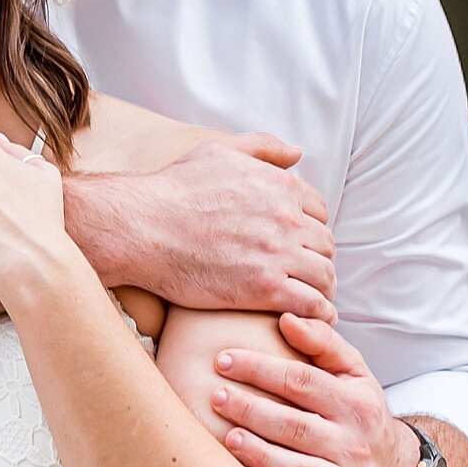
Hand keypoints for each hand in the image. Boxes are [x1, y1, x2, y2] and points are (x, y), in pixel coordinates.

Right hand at [136, 137, 336, 320]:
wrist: (142, 226)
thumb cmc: (174, 188)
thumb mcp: (218, 151)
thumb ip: (262, 148)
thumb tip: (297, 153)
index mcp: (279, 185)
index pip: (319, 212)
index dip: (310, 228)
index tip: (297, 244)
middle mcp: (286, 218)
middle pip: (325, 245)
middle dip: (316, 259)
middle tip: (301, 274)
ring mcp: (277, 254)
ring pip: (324, 276)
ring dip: (320, 289)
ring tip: (306, 297)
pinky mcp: (263, 289)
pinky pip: (310, 305)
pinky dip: (316, 313)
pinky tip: (305, 318)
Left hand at [207, 313, 419, 466]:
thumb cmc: (357, 413)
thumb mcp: (353, 373)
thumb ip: (322, 343)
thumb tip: (287, 317)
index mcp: (354, 402)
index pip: (302, 382)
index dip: (260, 369)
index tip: (222, 360)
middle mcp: (354, 443)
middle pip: (297, 426)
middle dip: (253, 411)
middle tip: (215, 397)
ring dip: (262, 456)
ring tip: (227, 439)